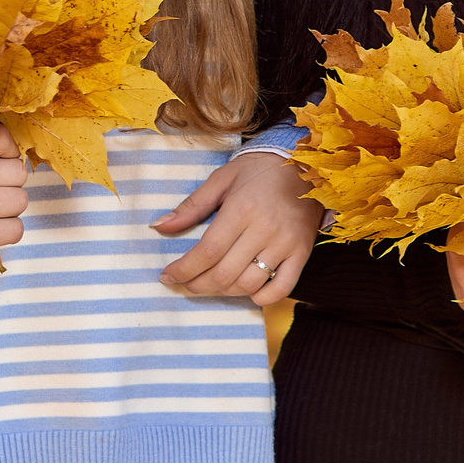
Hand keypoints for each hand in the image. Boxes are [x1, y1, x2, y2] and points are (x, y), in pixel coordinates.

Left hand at [152, 153, 321, 305]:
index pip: (207, 251)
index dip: (184, 269)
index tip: (168, 276)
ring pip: (249, 284)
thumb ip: (191, 206)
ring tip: (211, 285)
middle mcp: (264, 229)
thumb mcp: (221, 180)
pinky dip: (262, 298)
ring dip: (224, 292)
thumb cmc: (257, 171)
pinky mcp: (302, 252)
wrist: (304, 164)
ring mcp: (286, 243)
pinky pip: (282, 287)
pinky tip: (247, 292)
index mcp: (241, 208)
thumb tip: (159, 227)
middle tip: (185, 284)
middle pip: (224, 273)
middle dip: (197, 285)